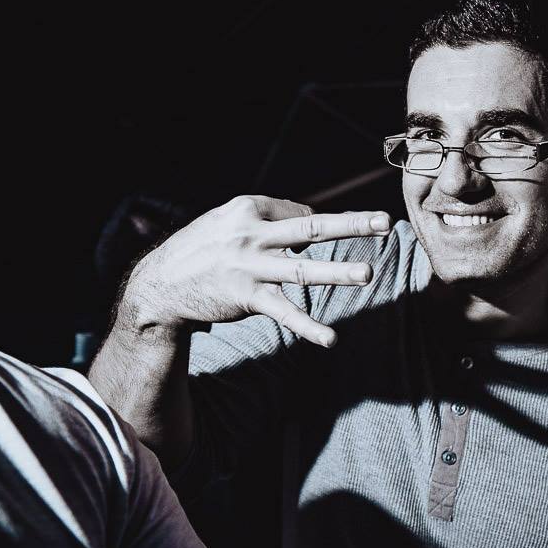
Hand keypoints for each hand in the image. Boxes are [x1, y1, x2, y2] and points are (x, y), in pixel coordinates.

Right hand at [121, 195, 389, 347]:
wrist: (161, 284)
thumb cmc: (203, 248)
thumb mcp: (230, 220)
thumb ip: (270, 217)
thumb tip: (310, 216)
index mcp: (249, 208)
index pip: (301, 214)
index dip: (320, 227)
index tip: (328, 236)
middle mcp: (252, 235)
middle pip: (310, 228)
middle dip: (351, 224)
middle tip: (385, 222)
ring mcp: (251, 267)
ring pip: (302, 270)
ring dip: (337, 272)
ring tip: (368, 273)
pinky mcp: (247, 298)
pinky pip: (284, 313)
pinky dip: (308, 328)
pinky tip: (330, 339)